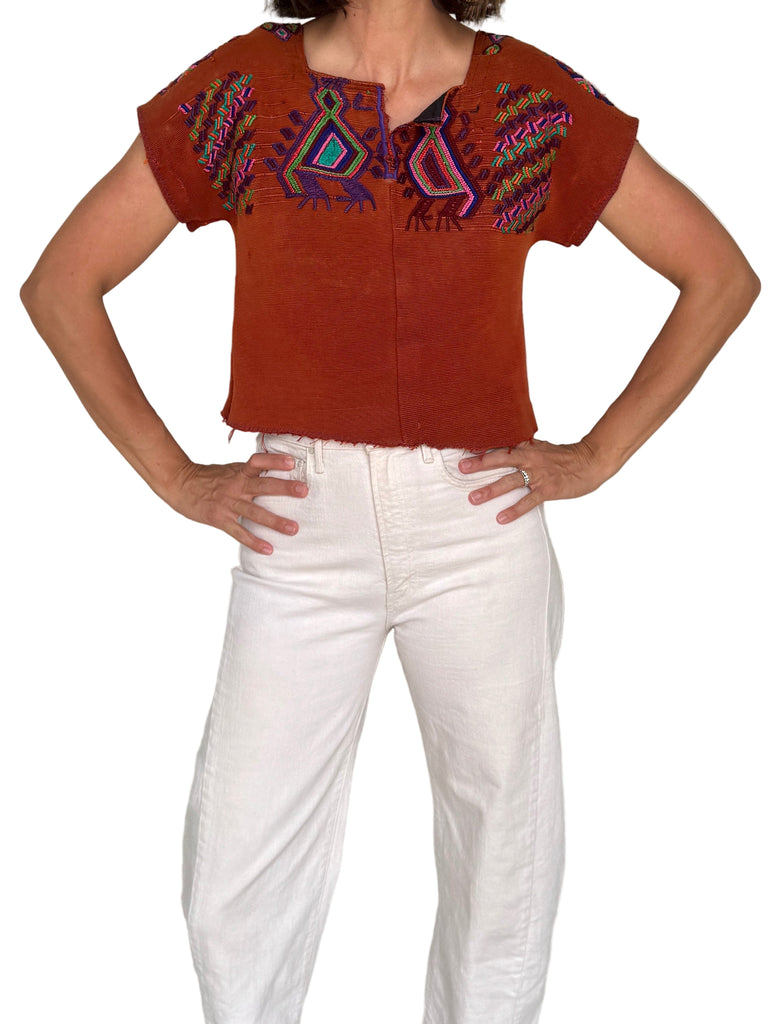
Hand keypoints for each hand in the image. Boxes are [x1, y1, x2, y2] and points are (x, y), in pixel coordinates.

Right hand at [162, 453, 308, 554]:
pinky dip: (254, 542)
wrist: (180, 485)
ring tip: (293, 529)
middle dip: (284, 488)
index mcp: (239, 472)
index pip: (258, 462)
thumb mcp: (230, 469)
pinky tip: (268, 549)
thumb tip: (274, 468)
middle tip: (304, 491)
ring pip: (255, 512)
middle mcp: (236, 486)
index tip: (291, 462)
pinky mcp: (220, 519)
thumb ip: (250, 471)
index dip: (274, 460)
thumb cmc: (209, 477)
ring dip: (275, 521)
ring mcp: (228, 503)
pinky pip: (239, 532)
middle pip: (262, 485)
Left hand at [459, 438, 608, 522]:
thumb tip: (507, 445)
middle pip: (500, 460)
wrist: (590, 462)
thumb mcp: (542, 447)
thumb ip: (524, 447)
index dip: (482, 448)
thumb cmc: (565, 456)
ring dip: (490, 490)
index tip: (464, 450)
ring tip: (473, 498)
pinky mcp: (547, 490)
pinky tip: (501, 518)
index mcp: (527, 447)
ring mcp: (538, 475)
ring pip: (510, 482)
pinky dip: (514, 510)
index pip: (501, 446)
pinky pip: (528, 502)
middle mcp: (530, 459)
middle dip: (479, 464)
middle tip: (461, 469)